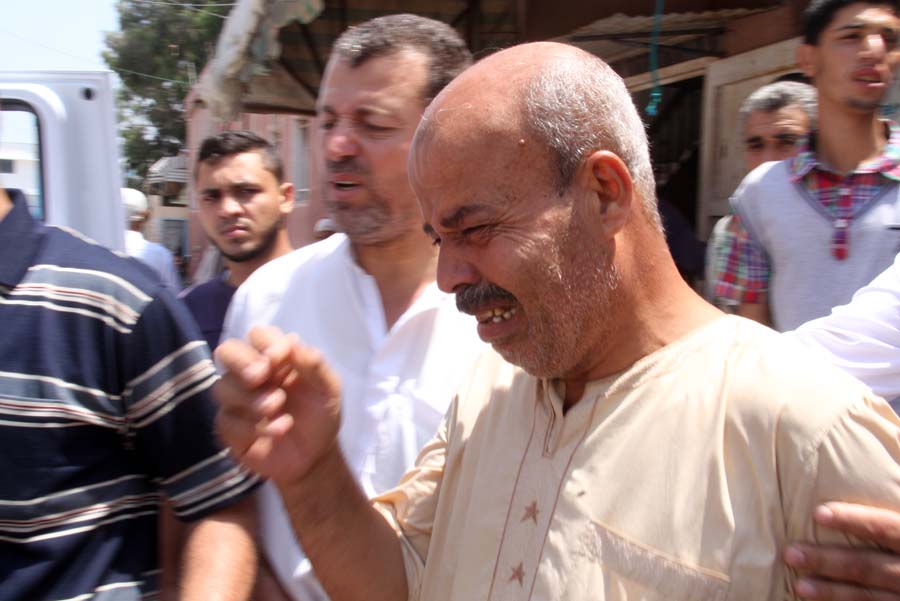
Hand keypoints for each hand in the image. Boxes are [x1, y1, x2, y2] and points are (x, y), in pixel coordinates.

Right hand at [214, 326, 341, 484]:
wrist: (316, 456)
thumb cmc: (320, 414)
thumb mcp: (329, 388)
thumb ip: (314, 364)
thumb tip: (291, 339)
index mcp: (274, 358)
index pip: (257, 335)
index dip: (265, 342)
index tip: (281, 357)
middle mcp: (250, 374)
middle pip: (226, 351)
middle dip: (242, 362)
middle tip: (262, 376)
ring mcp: (236, 400)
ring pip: (222, 387)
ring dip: (252, 399)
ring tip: (278, 409)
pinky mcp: (229, 428)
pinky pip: (226, 420)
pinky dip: (253, 426)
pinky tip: (279, 430)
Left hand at [785, 502, 899, 598]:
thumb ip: (896, 496)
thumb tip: (889, 453)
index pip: (885, 527)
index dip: (853, 520)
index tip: (817, 513)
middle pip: (868, 566)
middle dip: (827, 561)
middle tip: (791, 553)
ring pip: (870, 597)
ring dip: (833, 592)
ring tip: (799, 586)